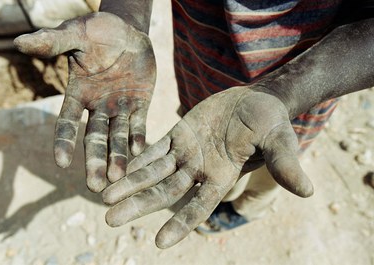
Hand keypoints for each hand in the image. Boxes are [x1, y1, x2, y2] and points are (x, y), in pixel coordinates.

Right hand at [14, 12, 155, 191]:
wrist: (128, 31)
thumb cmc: (98, 31)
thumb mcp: (76, 34)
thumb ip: (53, 42)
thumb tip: (19, 41)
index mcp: (78, 94)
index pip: (67, 122)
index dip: (64, 141)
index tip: (62, 164)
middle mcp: (97, 106)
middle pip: (94, 138)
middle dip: (94, 161)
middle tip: (95, 186)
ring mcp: (119, 107)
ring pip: (117, 137)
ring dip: (118, 157)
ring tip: (119, 178)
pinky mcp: (139, 104)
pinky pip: (139, 124)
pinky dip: (139, 138)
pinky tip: (140, 153)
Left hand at [102, 86, 313, 247]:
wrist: (257, 99)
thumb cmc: (271, 120)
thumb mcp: (279, 140)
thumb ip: (284, 164)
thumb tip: (308, 191)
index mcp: (222, 175)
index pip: (199, 204)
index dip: (181, 222)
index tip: (159, 242)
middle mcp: (201, 169)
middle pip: (165, 191)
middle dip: (139, 204)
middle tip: (109, 219)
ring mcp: (187, 152)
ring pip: (154, 172)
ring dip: (130, 183)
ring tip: (104, 196)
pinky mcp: (179, 134)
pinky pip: (155, 148)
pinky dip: (138, 158)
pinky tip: (119, 168)